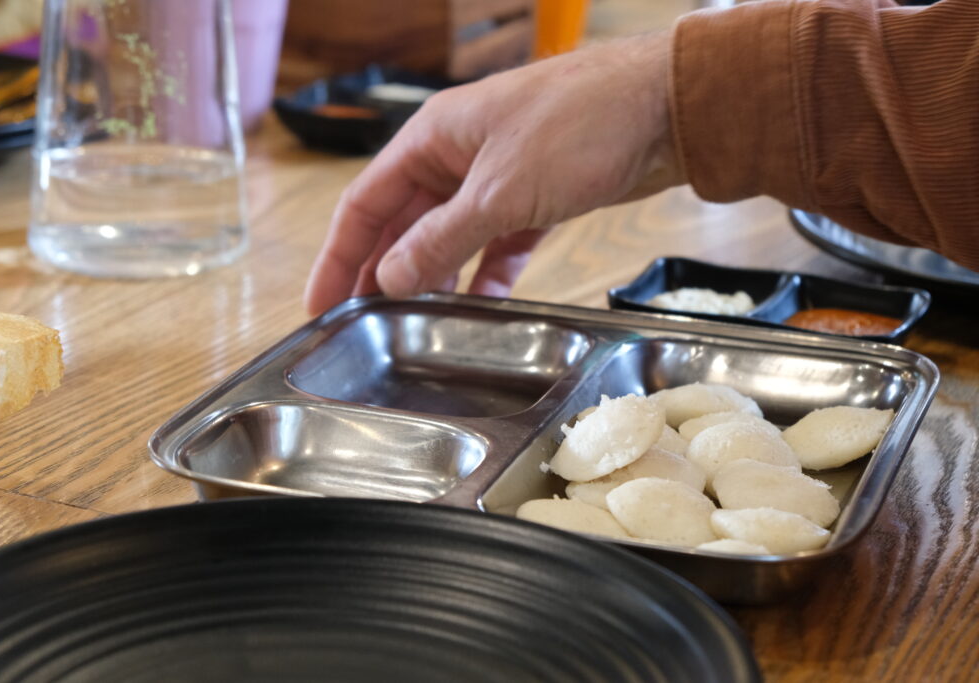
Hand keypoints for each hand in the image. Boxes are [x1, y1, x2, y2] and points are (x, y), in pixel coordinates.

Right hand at [304, 31, 682, 315]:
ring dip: (434, 277)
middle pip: (403, 222)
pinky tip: (483, 304)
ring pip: (450, 235)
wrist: (665, 108)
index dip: (338, 256)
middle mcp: (458, 155)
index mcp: (432, 138)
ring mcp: (498, 175)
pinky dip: (489, 272)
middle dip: (383, 273)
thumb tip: (391, 277)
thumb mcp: (501, 190)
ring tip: (416, 324)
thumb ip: (442, 238)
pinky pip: (498, 241)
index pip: (365, 203)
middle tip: (363, 325)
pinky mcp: (536, 195)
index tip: (320, 302)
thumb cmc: (581, 123)